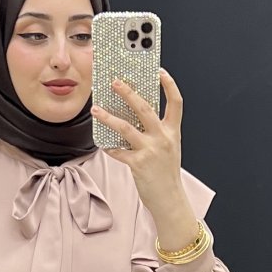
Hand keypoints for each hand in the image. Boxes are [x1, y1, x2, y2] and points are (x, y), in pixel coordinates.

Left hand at [90, 67, 182, 206]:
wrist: (169, 200)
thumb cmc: (166, 174)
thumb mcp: (169, 148)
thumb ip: (157, 132)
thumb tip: (135, 117)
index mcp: (172, 132)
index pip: (176, 102)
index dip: (169, 85)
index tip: (160, 72)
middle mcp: (162, 138)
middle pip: (144, 108)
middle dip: (128, 92)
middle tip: (115, 82)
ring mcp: (150, 151)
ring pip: (125, 128)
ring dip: (108, 117)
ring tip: (96, 110)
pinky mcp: (138, 164)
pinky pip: (118, 151)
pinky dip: (109, 147)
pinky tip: (103, 143)